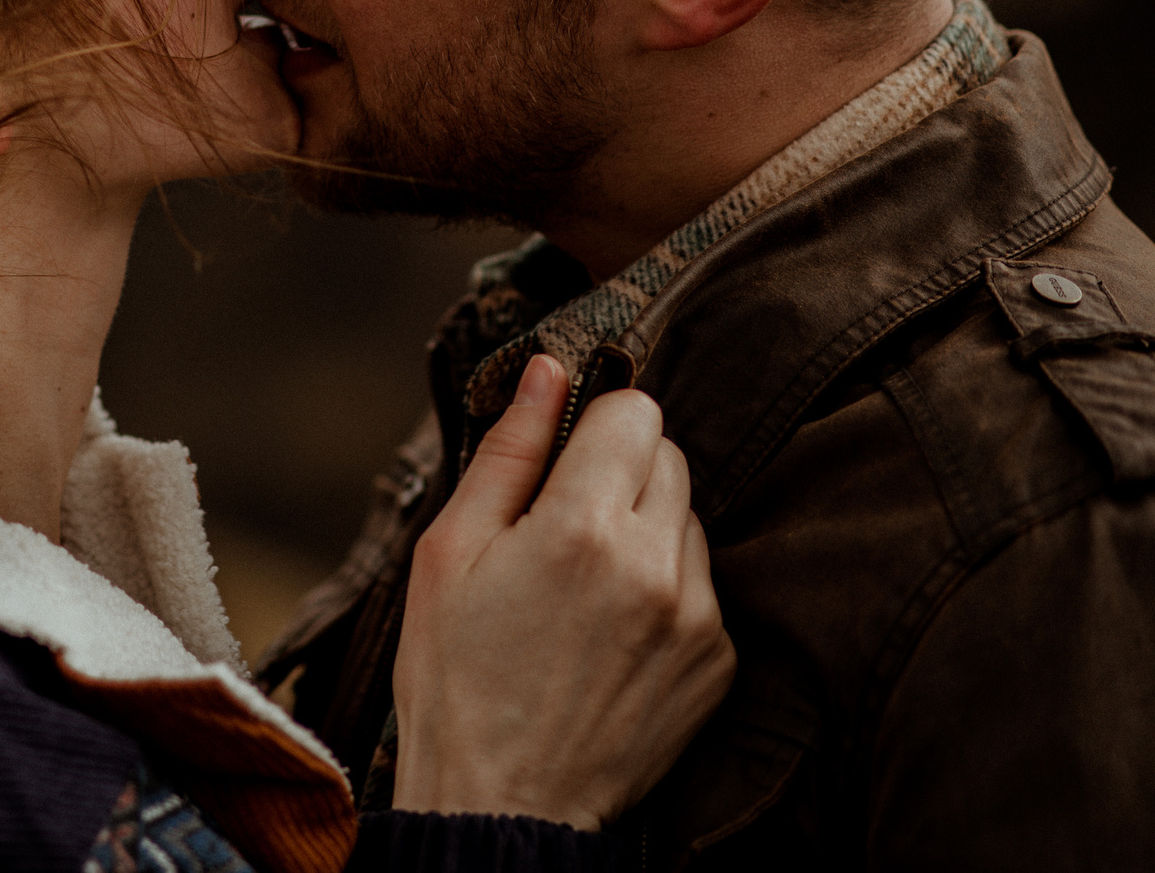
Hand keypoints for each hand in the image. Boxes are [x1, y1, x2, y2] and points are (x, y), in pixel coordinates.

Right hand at [389, 354, 734, 829]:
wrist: (505, 801)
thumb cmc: (456, 675)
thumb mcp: (450, 550)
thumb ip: (508, 450)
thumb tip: (547, 368)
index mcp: (582, 527)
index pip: (635, 411)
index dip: (592, 421)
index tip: (561, 451)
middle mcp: (655, 565)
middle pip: (669, 456)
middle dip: (618, 469)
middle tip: (560, 523)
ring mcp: (698, 618)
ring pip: (688, 518)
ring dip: (645, 527)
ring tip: (583, 585)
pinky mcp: (719, 661)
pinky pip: (701, 583)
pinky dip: (664, 587)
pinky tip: (610, 629)